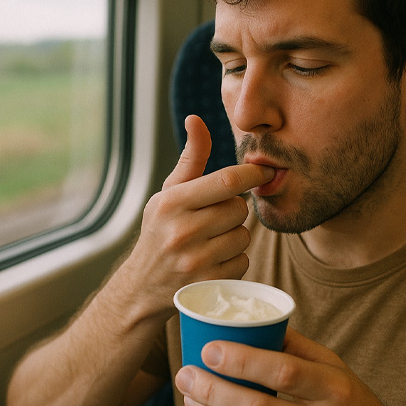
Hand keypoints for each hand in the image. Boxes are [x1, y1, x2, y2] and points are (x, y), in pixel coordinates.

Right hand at [116, 115, 274, 321]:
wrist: (142, 286)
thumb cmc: (160, 230)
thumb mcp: (169, 193)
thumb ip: (190, 159)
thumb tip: (196, 119)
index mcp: (172, 203)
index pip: (226, 181)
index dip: (252, 175)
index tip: (264, 173)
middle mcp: (182, 231)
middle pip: (239, 209)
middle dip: (234, 210)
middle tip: (216, 217)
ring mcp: (195, 261)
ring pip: (244, 236)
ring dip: (235, 235)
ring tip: (212, 240)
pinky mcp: (208, 284)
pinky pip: (243, 261)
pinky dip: (234, 260)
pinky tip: (214, 260)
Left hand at [175, 327, 393, 405]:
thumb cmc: (346, 397)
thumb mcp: (332, 366)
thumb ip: (296, 346)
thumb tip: (250, 324)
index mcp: (332, 385)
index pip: (284, 372)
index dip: (243, 362)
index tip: (209, 349)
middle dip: (215, 391)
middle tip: (186, 374)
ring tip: (188, 394)